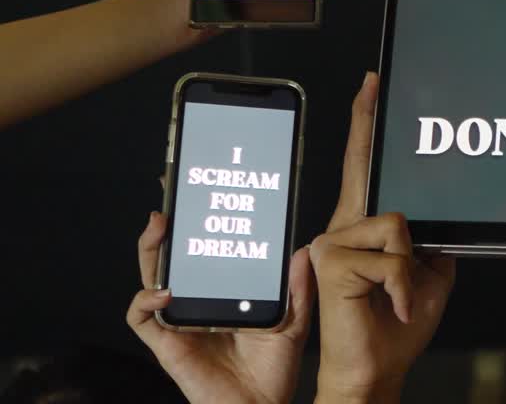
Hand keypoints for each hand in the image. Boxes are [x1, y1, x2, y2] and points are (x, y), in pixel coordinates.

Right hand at [126, 212, 313, 403]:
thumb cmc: (273, 369)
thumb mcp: (293, 320)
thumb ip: (298, 287)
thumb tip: (303, 248)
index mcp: (223, 294)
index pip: (205, 254)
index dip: (198, 227)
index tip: (202, 196)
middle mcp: (197, 303)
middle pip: (172, 259)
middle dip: (165, 229)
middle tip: (172, 201)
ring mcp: (179, 322)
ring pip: (150, 278)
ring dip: (150, 251)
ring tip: (159, 228)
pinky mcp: (167, 344)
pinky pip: (142, 318)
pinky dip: (146, 300)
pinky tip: (165, 290)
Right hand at [312, 73, 455, 403]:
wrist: (375, 368)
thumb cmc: (396, 326)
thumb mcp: (428, 274)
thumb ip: (428, 239)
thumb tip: (442, 211)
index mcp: (364, 228)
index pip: (364, 167)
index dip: (365, 125)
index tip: (372, 86)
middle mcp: (341, 228)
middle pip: (361, 167)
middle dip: (366, 121)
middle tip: (374, 79)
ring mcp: (331, 241)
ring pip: (397, 223)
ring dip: (411, 270)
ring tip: (398, 298)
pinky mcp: (330, 259)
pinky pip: (392, 255)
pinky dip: (404, 286)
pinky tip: (392, 306)